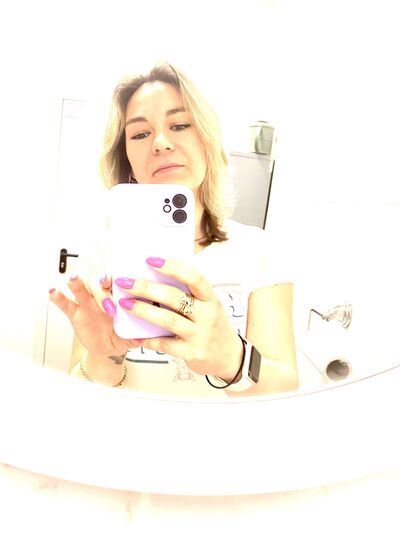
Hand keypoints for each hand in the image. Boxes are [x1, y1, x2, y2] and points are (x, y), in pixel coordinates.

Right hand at [49, 275, 140, 362]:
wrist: (108, 347)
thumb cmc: (121, 334)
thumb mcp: (132, 336)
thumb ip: (138, 336)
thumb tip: (146, 338)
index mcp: (117, 297)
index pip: (116, 282)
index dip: (116, 280)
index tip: (117, 282)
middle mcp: (101, 296)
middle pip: (98, 284)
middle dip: (101, 291)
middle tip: (106, 305)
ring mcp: (87, 304)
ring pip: (81, 289)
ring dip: (78, 284)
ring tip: (74, 279)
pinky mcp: (75, 313)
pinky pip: (66, 304)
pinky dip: (59, 297)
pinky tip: (53, 292)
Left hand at [114, 256, 243, 379]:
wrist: (229, 357)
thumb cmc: (212, 325)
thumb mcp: (208, 306)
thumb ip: (189, 294)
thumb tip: (156, 275)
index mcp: (210, 298)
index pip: (194, 278)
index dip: (173, 267)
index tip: (150, 260)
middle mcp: (207, 315)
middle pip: (175, 297)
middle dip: (147, 288)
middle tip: (126, 283)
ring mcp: (200, 335)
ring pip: (168, 320)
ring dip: (143, 311)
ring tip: (125, 304)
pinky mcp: (191, 353)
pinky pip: (165, 345)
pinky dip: (148, 340)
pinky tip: (135, 336)